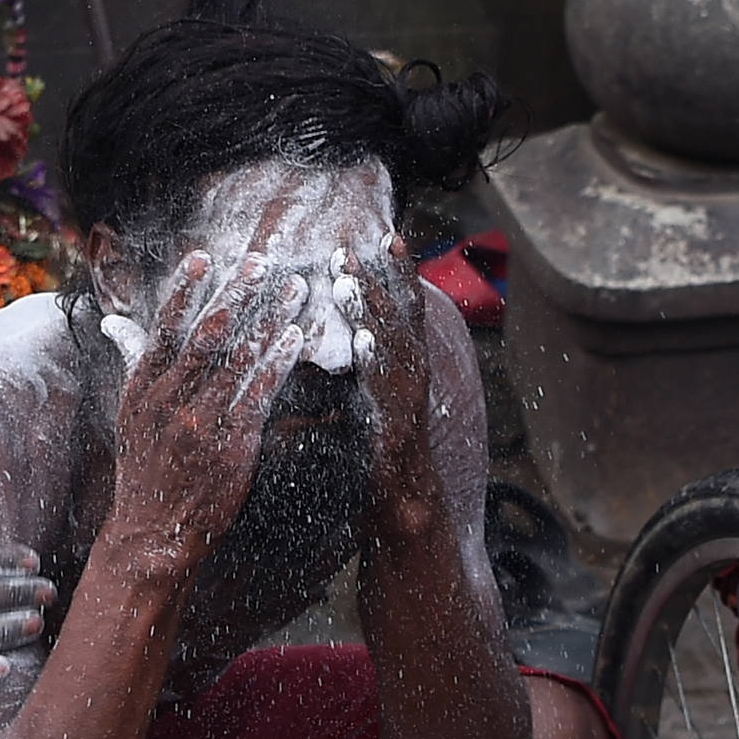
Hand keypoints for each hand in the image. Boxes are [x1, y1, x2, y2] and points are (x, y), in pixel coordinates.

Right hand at [100, 248, 311, 579]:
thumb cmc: (145, 467)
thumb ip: (131, 362)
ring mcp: (200, 423)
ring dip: (269, 319)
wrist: (152, 533)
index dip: (184, 291)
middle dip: (237, 294)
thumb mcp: (129, 413)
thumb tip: (114, 322)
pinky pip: (257, 394)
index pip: (163, 328)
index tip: (204, 257)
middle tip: (261, 261)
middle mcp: (169, 401)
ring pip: (237, 359)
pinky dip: (276, 362)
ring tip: (293, 289)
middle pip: (206, 335)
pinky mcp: (231, 446)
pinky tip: (294, 338)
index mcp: (143, 388)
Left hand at [349, 238, 443, 533]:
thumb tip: (325, 336)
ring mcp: (407, 398)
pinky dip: (375, 362)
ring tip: (347, 281)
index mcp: (406, 363)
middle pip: (397, 316)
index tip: (389, 236)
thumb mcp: (368, 397)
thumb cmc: (378, 450)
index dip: (400, 273)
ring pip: (390, 344)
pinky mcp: (396, 424)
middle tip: (350, 247)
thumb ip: (359, 366)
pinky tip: (361, 340)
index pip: (405, 308)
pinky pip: (385, 387)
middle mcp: (412, 374)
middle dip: (375, 280)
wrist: (402, 503)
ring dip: (369, 310)